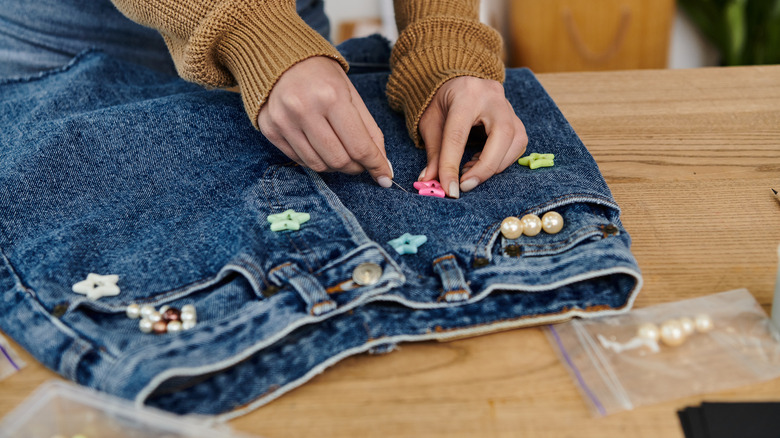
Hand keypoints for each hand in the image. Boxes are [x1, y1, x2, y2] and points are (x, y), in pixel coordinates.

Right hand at [258, 56, 392, 186]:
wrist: (279, 57)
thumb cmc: (322, 75)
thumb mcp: (351, 95)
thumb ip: (369, 130)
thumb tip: (383, 165)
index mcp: (331, 96)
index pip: (359, 146)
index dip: (375, 165)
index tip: (385, 177)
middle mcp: (304, 110)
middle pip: (339, 160)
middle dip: (356, 167)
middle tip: (361, 162)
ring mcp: (284, 121)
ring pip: (318, 165)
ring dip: (336, 166)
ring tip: (341, 153)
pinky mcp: (270, 129)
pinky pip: (299, 160)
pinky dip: (316, 160)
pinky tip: (320, 147)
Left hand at [417, 76, 527, 197]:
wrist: (455, 81)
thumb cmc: (441, 102)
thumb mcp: (430, 124)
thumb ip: (434, 153)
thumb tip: (430, 181)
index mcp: (465, 94)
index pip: (459, 135)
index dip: (452, 166)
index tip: (449, 190)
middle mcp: (492, 96)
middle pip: (502, 136)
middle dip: (485, 167)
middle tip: (465, 185)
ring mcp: (508, 105)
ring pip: (516, 141)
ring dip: (496, 165)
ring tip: (470, 172)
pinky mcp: (516, 116)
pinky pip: (518, 143)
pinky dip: (502, 159)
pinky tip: (482, 163)